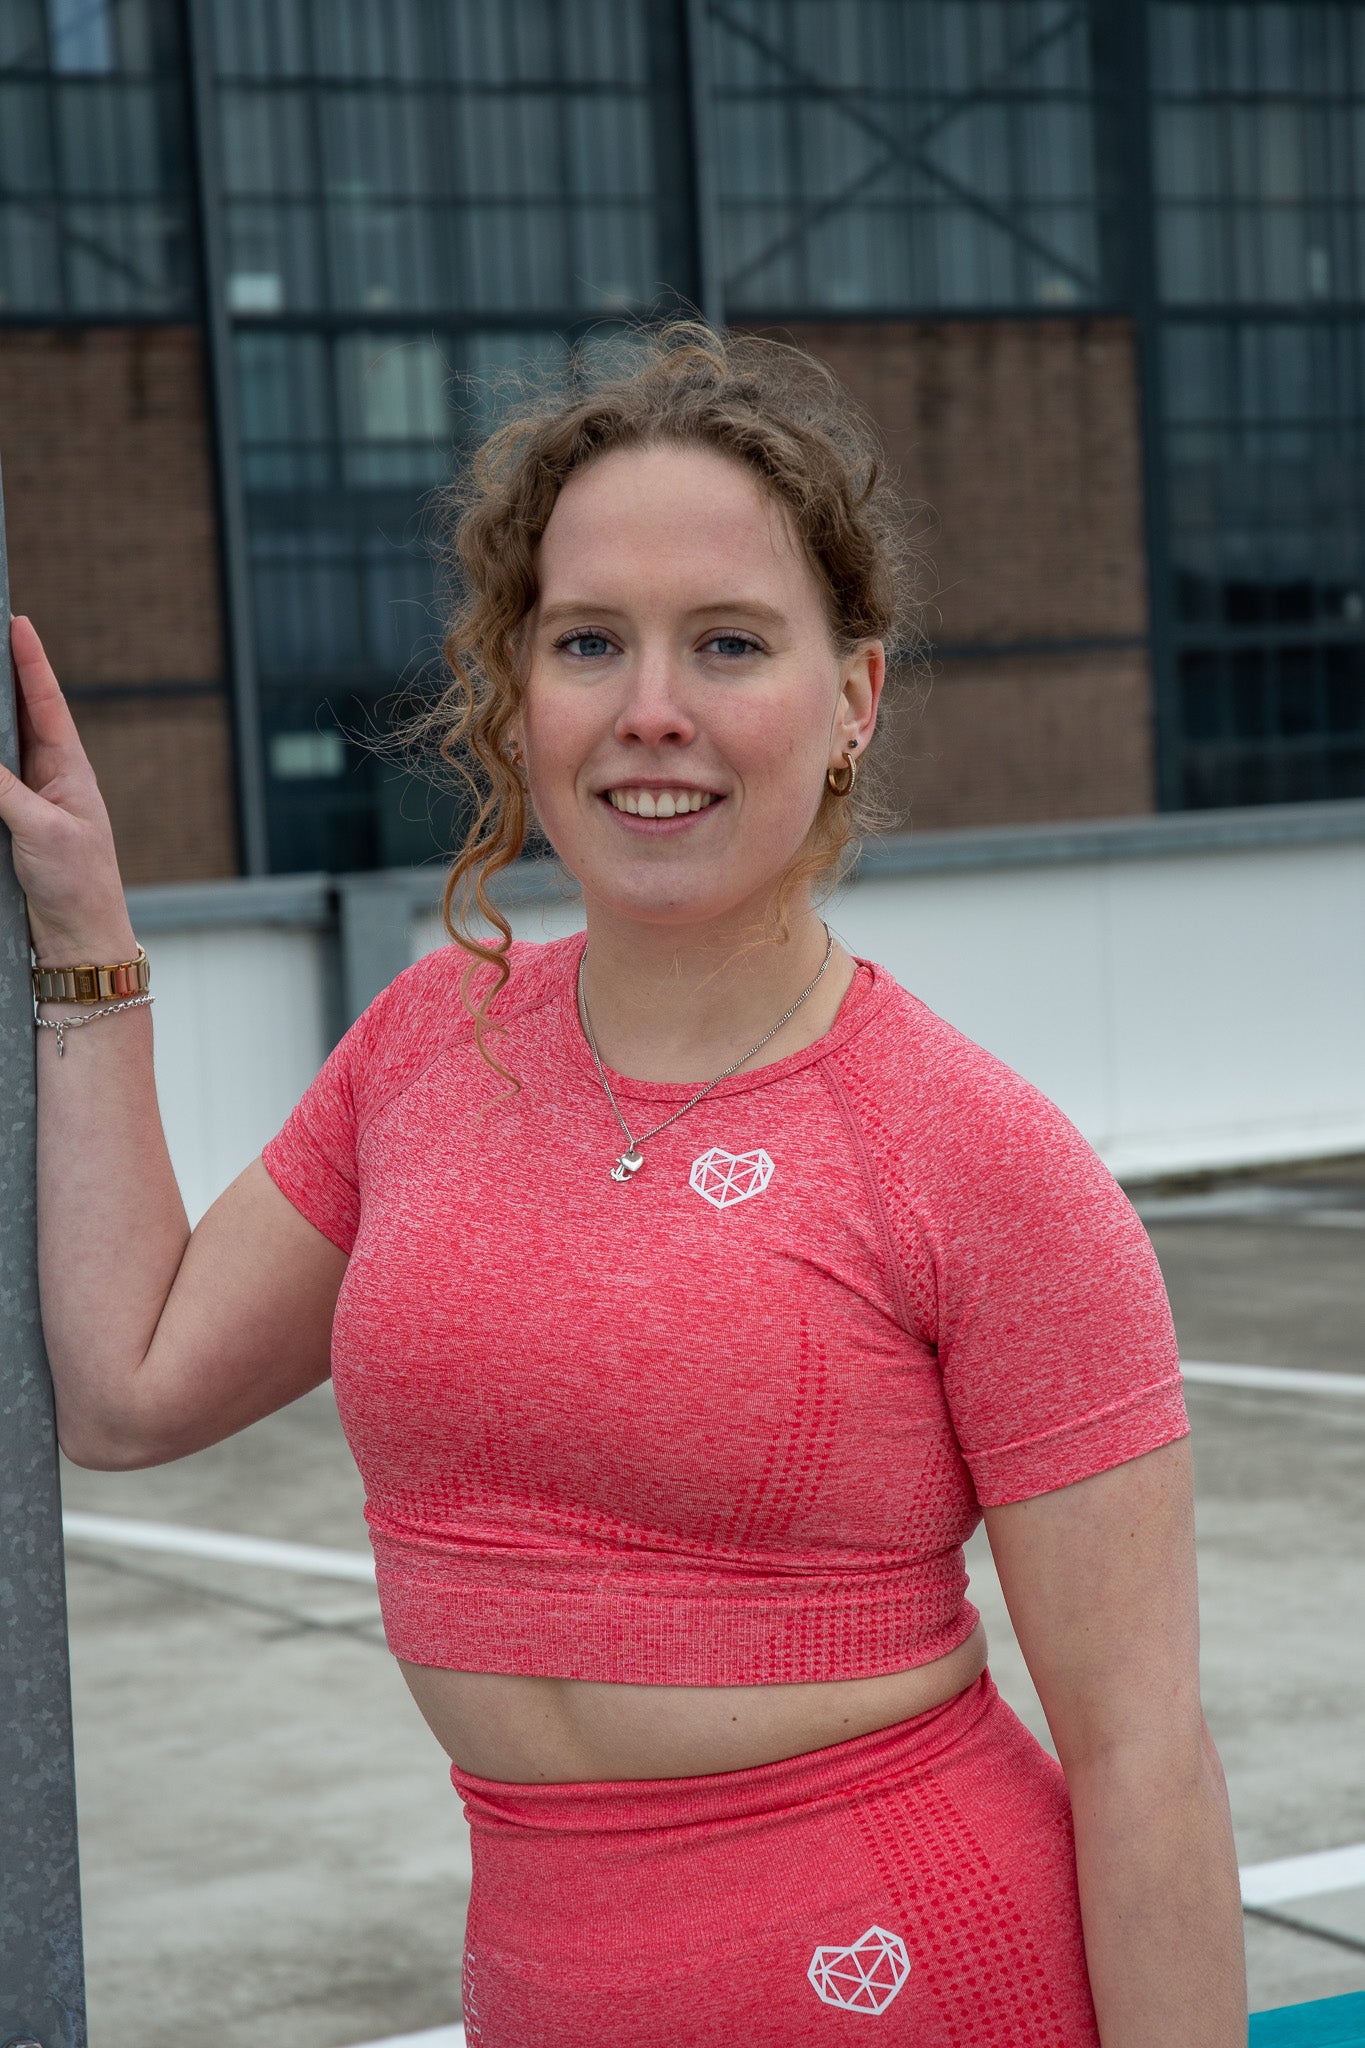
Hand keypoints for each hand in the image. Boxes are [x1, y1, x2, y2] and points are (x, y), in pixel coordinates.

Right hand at [0, 617, 136, 962]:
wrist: (78, 942)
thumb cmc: (78, 886)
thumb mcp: (41, 830)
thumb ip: (2, 789)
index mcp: (70, 771)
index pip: (46, 704)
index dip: (31, 663)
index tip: (18, 622)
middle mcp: (49, 779)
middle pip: (18, 718)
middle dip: (2, 680)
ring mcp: (28, 801)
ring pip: (0, 748)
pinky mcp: (10, 826)